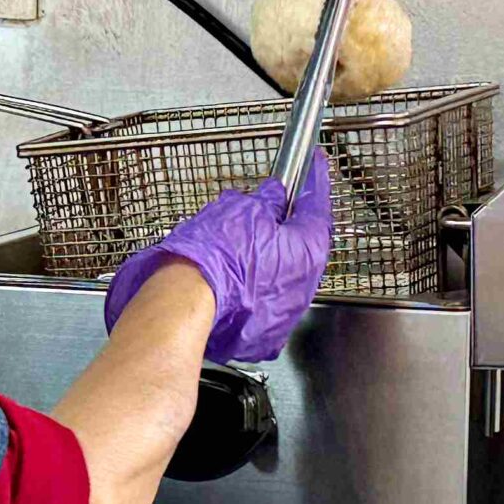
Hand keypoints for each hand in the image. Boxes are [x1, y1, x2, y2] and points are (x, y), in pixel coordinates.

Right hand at [103, 154, 332, 361]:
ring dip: (269, 261)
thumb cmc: (214, 257)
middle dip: (288, 227)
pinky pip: (262, 305)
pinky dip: (252, 290)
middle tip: (272, 208)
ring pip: (282, 279)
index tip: (316, 167)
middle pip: (302, 248)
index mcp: (308, 251)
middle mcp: (304, 287)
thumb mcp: (242, 211)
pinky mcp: (262, 336)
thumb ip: (267, 201)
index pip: (318, 207)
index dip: (316, 183)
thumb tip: (274, 197)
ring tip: (240, 248)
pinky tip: (233, 279)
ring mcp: (284, 316)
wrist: (185, 303)